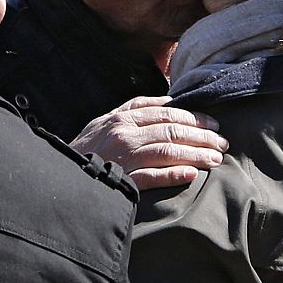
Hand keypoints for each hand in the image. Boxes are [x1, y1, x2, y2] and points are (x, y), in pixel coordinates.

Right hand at [70, 95, 227, 189]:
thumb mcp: (104, 121)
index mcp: (122, 117)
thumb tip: (169, 102)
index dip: (194, 117)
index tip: (214, 124)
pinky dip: (173, 175)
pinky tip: (192, 175)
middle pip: (172, 130)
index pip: (166, 113)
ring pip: (168, 151)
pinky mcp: (121, 181)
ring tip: (216, 159)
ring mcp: (123, 158)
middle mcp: (124, 134)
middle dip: (203, 136)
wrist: (60, 176)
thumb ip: (134, 109)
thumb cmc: (86, 149)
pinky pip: (152, 177)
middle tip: (223, 143)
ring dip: (196, 154)